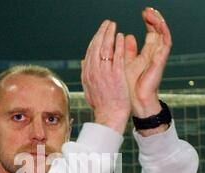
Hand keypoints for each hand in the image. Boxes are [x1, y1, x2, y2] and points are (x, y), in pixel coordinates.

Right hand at [81, 20, 130, 134]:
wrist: (109, 116)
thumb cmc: (102, 106)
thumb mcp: (89, 90)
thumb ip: (86, 75)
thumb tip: (84, 62)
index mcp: (87, 75)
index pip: (90, 52)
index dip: (95, 40)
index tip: (100, 33)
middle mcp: (94, 72)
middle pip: (96, 47)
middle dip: (101, 32)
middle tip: (107, 24)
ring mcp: (105, 73)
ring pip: (105, 48)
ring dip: (109, 34)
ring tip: (113, 26)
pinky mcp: (116, 75)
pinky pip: (117, 55)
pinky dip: (118, 44)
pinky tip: (121, 37)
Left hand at [124, 8, 171, 117]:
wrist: (136, 102)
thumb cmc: (129, 87)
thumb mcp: (124, 65)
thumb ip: (125, 51)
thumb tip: (125, 37)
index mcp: (146, 54)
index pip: (150, 33)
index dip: (148, 22)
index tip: (142, 13)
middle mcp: (153, 54)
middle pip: (157, 31)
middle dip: (153, 19)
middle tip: (147, 10)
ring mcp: (158, 57)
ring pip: (162, 34)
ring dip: (158, 22)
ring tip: (151, 13)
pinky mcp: (160, 60)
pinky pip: (166, 42)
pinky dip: (163, 31)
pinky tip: (158, 24)